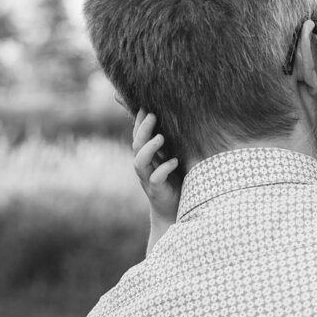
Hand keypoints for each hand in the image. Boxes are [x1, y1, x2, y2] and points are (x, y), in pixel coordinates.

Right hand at [132, 109, 180, 242]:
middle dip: (142, 129)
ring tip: (161, 137)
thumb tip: (179, 120)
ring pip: (140, 162)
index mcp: (148, 156)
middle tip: (151, 115)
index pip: (139, 135)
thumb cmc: (176, 180)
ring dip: (149, 148)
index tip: (146, 105)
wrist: (174, 210)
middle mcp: (145, 166)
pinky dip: (164, 169)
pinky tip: (174, 162)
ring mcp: (149, 178)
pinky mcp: (157, 191)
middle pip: (137, 145)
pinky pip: (156, 179)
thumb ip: (172, 143)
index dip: (139, 121)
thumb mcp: (173, 158)